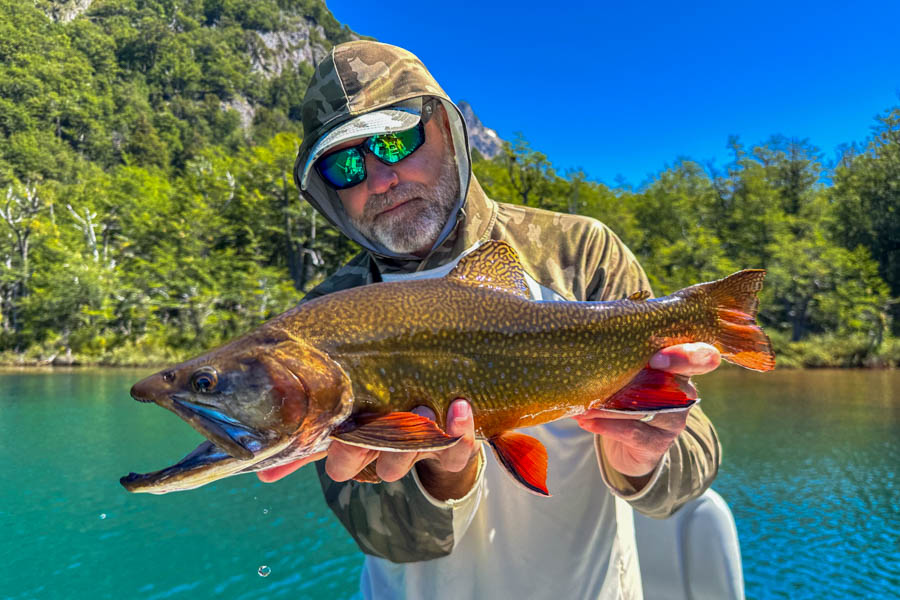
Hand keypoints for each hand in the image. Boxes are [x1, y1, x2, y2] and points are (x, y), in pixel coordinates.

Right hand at [258, 399, 480, 500]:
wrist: (437, 447)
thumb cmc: (378, 426)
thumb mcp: (341, 431)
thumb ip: (304, 449)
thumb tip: (260, 472)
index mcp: (360, 449)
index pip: (344, 461)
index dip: (345, 453)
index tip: (343, 433)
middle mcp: (391, 453)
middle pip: (382, 462)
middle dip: (381, 447)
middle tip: (384, 426)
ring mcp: (424, 451)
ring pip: (419, 453)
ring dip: (420, 435)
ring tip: (423, 410)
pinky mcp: (455, 447)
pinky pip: (461, 444)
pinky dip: (460, 427)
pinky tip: (459, 406)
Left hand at [574, 343, 720, 478]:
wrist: (627, 442)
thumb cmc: (627, 395)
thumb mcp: (630, 373)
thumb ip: (624, 357)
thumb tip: (588, 342)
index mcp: (678, 367)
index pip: (698, 356)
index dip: (685, 356)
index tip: (656, 358)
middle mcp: (683, 393)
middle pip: (671, 384)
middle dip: (634, 382)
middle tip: (607, 375)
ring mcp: (674, 420)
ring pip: (645, 409)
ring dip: (609, 407)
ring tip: (582, 405)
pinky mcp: (658, 443)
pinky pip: (632, 432)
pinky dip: (605, 426)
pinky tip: (585, 421)